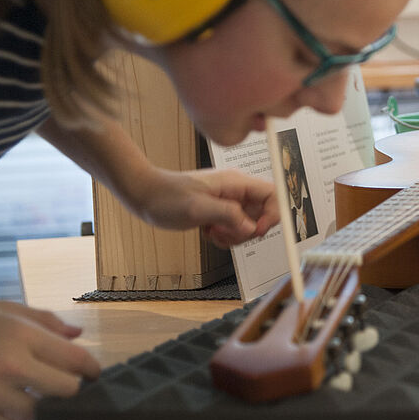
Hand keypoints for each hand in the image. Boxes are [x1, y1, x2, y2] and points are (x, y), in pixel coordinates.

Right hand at [0, 301, 99, 419]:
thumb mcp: (11, 311)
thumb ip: (48, 322)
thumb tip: (78, 334)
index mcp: (24, 336)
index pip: (74, 358)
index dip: (91, 369)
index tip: (93, 373)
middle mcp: (10, 365)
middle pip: (65, 389)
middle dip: (72, 388)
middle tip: (67, 384)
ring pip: (39, 414)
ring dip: (43, 407)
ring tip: (37, 395)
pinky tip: (16, 410)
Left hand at [131, 167, 278, 247]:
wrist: (146, 195)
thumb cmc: (167, 197)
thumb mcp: (197, 208)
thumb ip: (228, 215)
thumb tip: (252, 228)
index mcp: (236, 182)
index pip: (272, 194)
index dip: (272, 215)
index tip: (256, 231)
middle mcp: (236, 191)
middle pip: (263, 213)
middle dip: (248, 231)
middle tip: (225, 232)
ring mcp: (229, 201)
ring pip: (249, 225)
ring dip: (234, 236)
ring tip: (212, 232)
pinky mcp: (220, 212)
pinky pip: (235, 229)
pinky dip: (225, 237)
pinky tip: (208, 232)